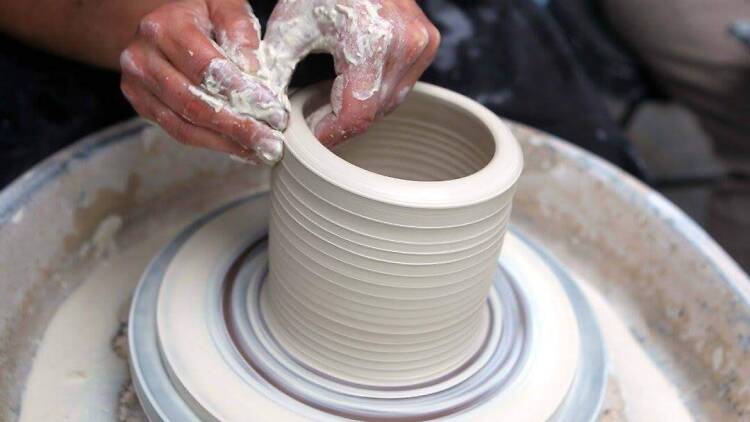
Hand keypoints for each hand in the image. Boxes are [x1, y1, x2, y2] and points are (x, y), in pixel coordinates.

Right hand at [119, 0, 286, 164]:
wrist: (162, 23)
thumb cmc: (199, 14)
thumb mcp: (223, 6)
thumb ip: (241, 31)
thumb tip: (254, 72)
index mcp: (164, 27)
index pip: (206, 68)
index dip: (241, 93)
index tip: (271, 110)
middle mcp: (143, 57)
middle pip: (194, 102)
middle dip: (238, 126)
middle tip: (270, 141)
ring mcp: (137, 84)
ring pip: (186, 124)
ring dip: (227, 142)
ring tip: (259, 149)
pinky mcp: (141, 104)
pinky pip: (178, 131)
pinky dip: (212, 143)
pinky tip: (238, 147)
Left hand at [262, 0, 440, 146]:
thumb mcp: (288, 29)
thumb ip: (277, 75)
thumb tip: (268, 118)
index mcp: (374, 40)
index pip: (357, 114)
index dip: (331, 134)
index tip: (309, 138)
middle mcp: (407, 44)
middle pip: (373, 112)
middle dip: (340, 121)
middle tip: (311, 115)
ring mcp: (422, 43)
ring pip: (388, 104)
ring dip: (358, 108)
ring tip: (328, 96)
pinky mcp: (428, 43)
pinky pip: (400, 86)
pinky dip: (375, 92)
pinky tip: (350, 81)